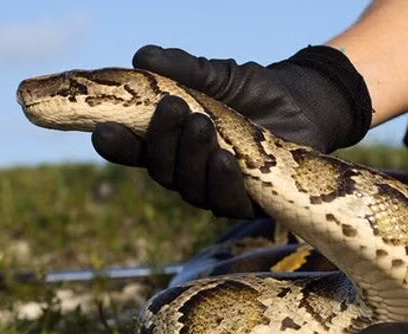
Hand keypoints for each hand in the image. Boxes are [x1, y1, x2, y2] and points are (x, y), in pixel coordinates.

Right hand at [92, 45, 371, 217]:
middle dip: (162, 140)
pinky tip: (225, 158)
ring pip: (190, 189)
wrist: (304, 105)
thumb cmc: (254, 91)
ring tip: (202, 124)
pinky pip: (227, 203)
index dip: (116, 146)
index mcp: (171, 144)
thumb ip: (183, 69)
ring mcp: (216, 190)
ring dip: (192, 158)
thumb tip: (143, 57)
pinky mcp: (248, 203)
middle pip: (161, 171)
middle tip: (173, 108)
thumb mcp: (217, 75)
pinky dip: (222, 182)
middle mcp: (187, 171)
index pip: (134, 151)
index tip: (103, 131)